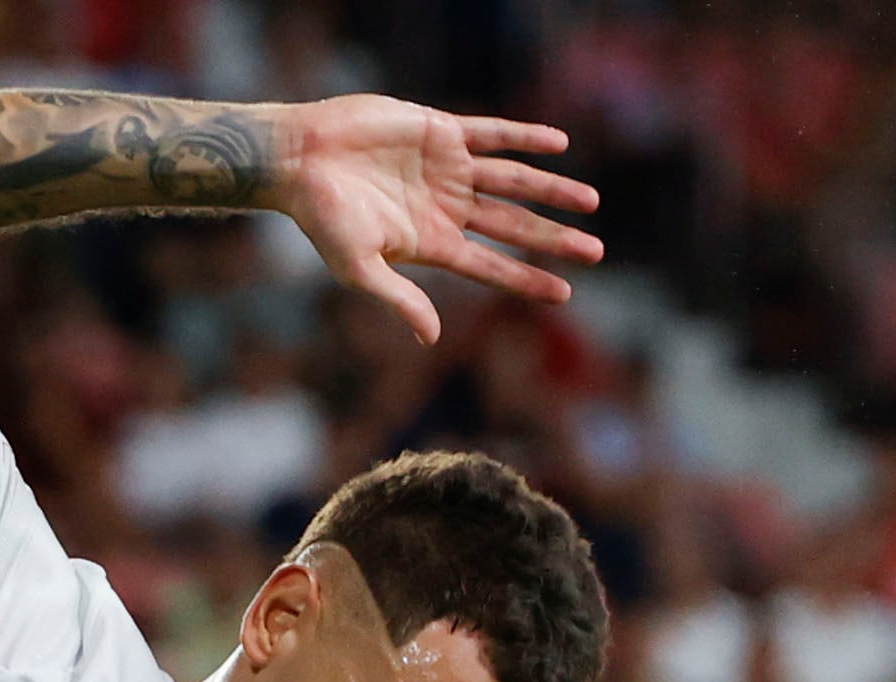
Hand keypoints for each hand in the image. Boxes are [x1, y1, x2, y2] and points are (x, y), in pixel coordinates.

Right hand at [276, 94, 603, 345]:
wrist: (299, 158)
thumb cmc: (321, 218)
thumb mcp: (358, 267)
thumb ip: (398, 298)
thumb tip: (430, 337)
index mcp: (430, 243)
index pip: (490, 266)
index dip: (526, 278)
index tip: (565, 293)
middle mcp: (446, 207)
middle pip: (512, 226)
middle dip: (553, 238)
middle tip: (596, 251)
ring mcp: (447, 169)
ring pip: (512, 181)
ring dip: (551, 190)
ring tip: (591, 201)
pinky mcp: (440, 132)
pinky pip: (492, 134)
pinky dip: (525, 137)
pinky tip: (559, 144)